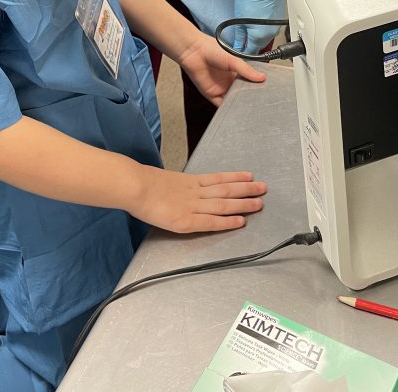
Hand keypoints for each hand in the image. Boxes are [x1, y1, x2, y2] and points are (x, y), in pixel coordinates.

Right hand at [133, 165, 265, 232]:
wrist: (134, 186)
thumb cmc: (142, 183)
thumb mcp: (163, 180)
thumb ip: (176, 187)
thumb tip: (178, 191)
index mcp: (189, 181)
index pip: (218, 178)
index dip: (235, 177)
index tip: (249, 176)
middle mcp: (195, 192)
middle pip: (226, 190)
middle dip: (247, 189)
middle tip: (264, 188)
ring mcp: (192, 206)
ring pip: (223, 204)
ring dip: (243, 204)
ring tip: (259, 203)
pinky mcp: (186, 221)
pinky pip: (211, 221)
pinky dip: (227, 222)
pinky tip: (240, 222)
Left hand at [177, 32, 265, 105]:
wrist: (194, 52)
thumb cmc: (213, 50)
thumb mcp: (234, 60)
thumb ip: (247, 71)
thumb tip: (263, 78)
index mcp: (237, 72)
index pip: (249, 82)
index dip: (257, 87)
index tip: (267, 93)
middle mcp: (230, 82)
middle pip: (242, 93)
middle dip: (249, 98)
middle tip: (261, 105)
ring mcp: (221, 89)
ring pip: (233, 100)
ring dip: (239, 105)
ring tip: (251, 111)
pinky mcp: (212, 95)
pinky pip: (221, 105)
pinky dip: (227, 109)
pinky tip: (235, 112)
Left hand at [232, 0, 286, 54]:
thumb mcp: (239, 19)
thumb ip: (240, 35)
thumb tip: (238, 44)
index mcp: (259, 36)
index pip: (251, 52)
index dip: (244, 51)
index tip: (240, 49)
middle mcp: (270, 34)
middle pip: (260, 45)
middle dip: (251, 42)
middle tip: (244, 35)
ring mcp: (276, 27)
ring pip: (266, 36)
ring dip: (259, 33)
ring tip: (251, 23)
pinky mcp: (280, 19)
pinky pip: (271, 28)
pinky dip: (265, 26)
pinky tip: (259, 18)